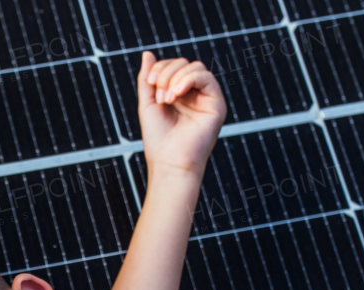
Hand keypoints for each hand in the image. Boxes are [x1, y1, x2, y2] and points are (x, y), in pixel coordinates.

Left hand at [137, 51, 227, 177]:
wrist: (170, 162)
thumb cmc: (158, 138)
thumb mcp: (148, 103)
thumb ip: (147, 79)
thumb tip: (147, 53)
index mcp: (178, 93)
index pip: (172, 66)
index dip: (160, 68)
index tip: (151, 83)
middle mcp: (194, 94)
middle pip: (183, 63)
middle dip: (166, 74)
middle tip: (160, 97)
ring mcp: (206, 98)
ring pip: (195, 67)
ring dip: (176, 78)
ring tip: (167, 99)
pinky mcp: (216, 104)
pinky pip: (206, 77)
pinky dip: (189, 79)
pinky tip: (177, 93)